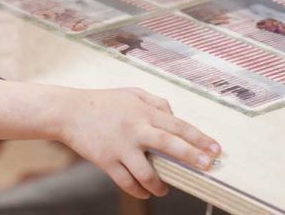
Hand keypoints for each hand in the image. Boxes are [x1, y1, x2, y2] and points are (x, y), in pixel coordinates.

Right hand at [59, 87, 221, 199]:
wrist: (68, 111)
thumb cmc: (102, 102)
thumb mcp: (130, 93)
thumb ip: (155, 102)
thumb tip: (175, 117)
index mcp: (142, 111)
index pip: (178, 125)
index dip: (200, 138)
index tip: (216, 150)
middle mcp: (135, 128)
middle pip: (170, 144)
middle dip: (193, 157)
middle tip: (209, 167)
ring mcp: (121, 146)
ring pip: (148, 173)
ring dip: (160, 185)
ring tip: (164, 189)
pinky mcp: (107, 161)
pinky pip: (128, 182)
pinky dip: (139, 190)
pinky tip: (144, 191)